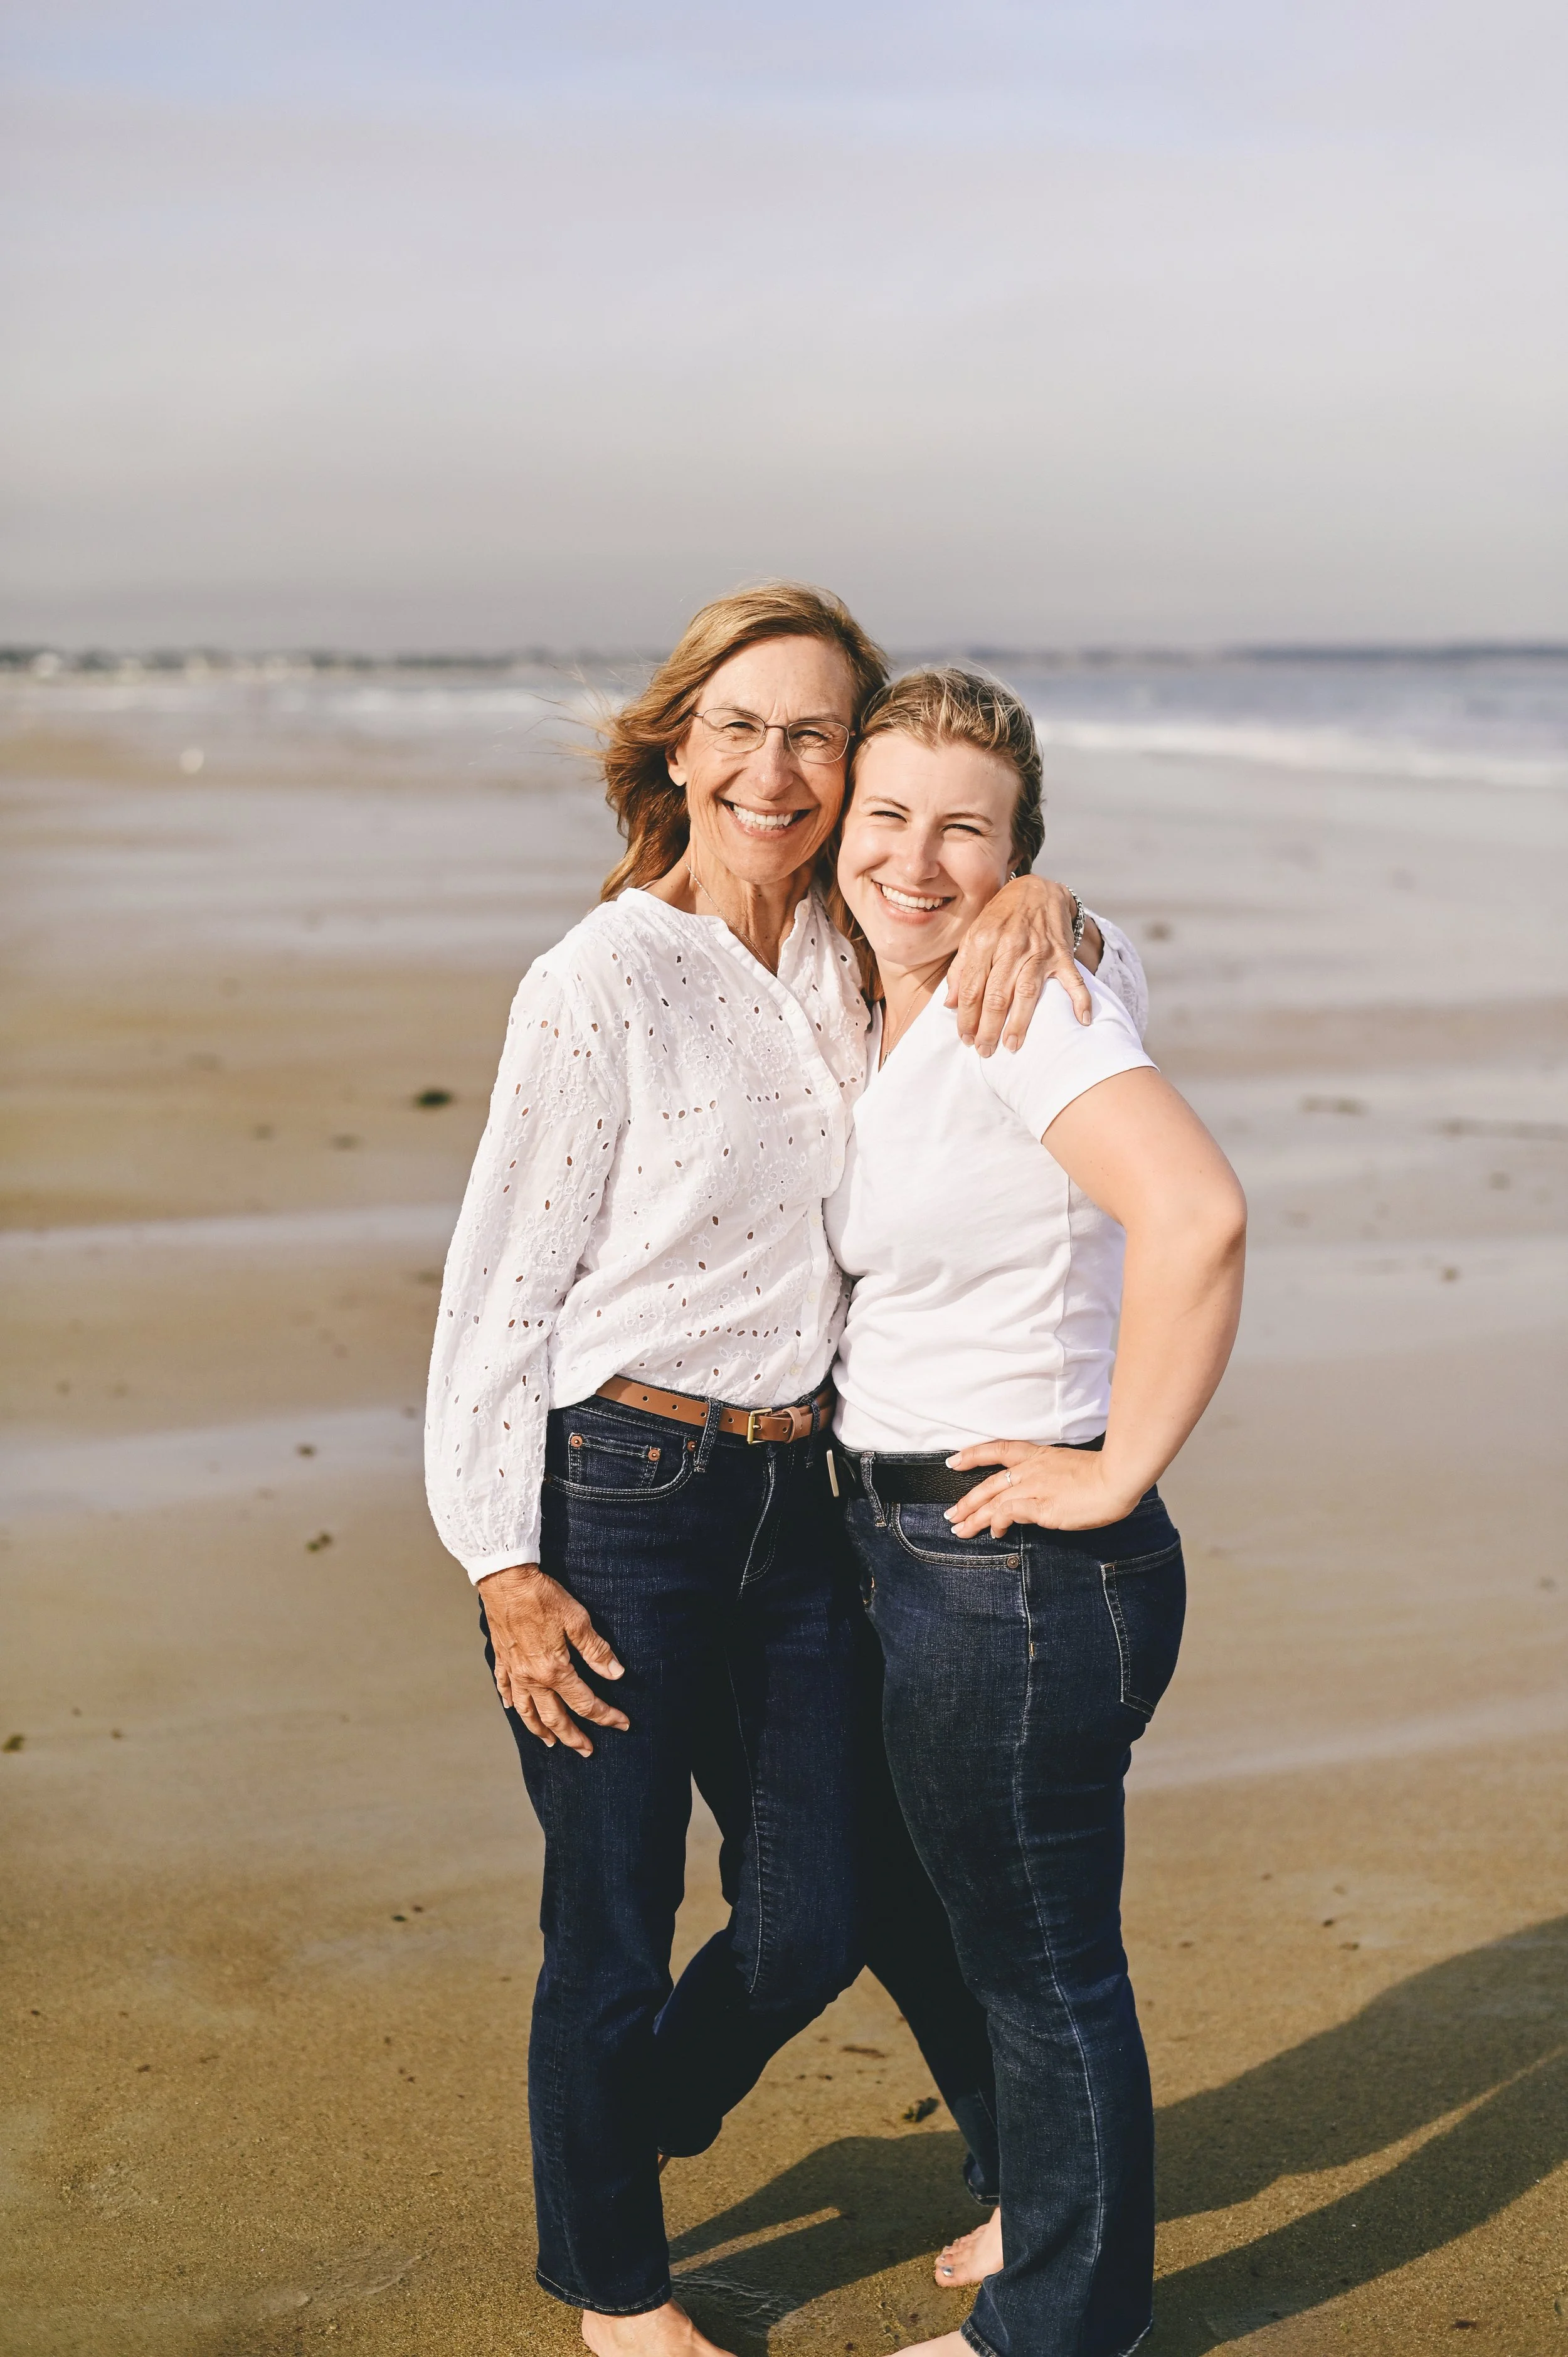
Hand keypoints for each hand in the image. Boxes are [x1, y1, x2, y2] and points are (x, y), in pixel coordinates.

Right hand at [477, 1561, 628, 1755]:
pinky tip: (513, 1709)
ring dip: (540, 1730)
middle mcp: (532, 1678)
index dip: (606, 1716)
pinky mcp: (503, 1659)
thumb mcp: (578, 1621)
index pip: (585, 1703)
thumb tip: (617, 1674)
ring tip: (551, 1743)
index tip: (622, 1724)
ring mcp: (514, 1671)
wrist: (506, 1580)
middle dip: (573, 1737)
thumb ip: (597, 1651)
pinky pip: (505, 1689)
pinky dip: (511, 1703)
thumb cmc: (543, 1597)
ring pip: (527, 1711)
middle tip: (587, 1751)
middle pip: (554, 1717)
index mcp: (554, 1670)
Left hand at [943, 1439, 1139, 1538]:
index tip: (954, 1461)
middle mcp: (1031, 1469)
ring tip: (960, 1529)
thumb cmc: (1102, 1474)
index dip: (973, 1454)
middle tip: (951, 1514)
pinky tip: (994, 1532)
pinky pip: (1008, 1513)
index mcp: (1038, 1455)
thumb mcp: (1070, 1468)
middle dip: (967, 1501)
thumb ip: (1050, 1477)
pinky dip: (997, 1523)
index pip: (998, 1450)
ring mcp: (1034, 1487)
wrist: (1117, 1478)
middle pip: (988, 1484)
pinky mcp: (1040, 1506)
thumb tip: (1037, 1495)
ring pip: (992, 1501)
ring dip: (974, 1517)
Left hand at [945, 875, 1096, 1053]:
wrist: (1038, 889)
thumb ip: (961, 969)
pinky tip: (1082, 1020)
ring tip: (1012, 1046)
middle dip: (988, 1027)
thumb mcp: (974, 934)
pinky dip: (1080, 1000)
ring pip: (1027, 993)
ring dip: (1020, 1023)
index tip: (965, 1038)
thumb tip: (950, 1004)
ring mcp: (1039, 951)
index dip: (966, 1017)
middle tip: (984, 1051)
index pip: (971, 988)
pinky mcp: (1061, 954)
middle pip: (996, 995)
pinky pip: (1073, 979)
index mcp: (984, 941)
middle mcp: (1010, 946)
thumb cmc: (1002, 916)